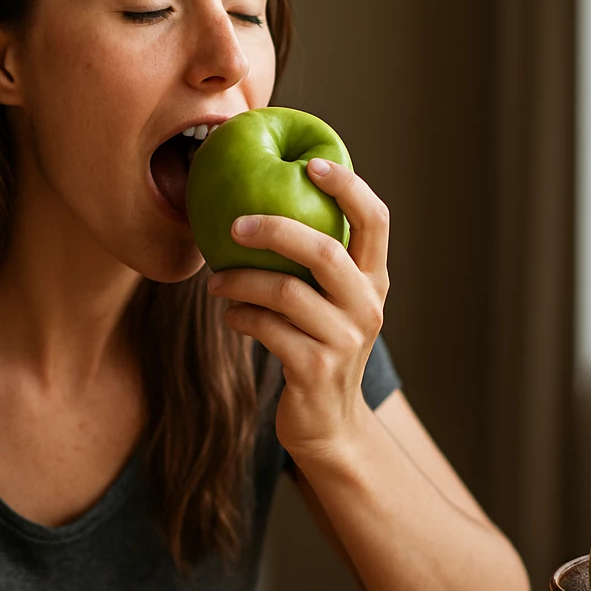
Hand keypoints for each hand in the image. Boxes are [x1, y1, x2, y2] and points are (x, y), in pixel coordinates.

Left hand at [206, 157, 390, 462]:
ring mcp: (345, 340)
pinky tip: (228, 313)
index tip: (312, 163)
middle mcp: (366, 306)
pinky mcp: (315, 369)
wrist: (328, 426)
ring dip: (241, 280)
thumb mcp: (327, 305)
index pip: (375, 220)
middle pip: (326, 251)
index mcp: (373, 280)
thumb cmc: (316, 349)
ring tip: (215, 281)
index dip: (348, 187)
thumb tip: (256, 203)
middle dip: (277, 230)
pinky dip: (240, 316)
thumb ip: (311, 264)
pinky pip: (267, 328)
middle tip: (235, 224)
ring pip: (286, 292)